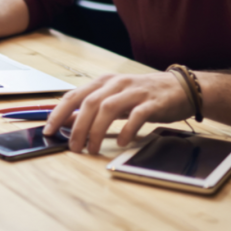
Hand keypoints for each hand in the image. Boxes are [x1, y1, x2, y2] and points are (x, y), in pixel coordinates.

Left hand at [43, 72, 192, 153]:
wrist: (181, 88)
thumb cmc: (144, 95)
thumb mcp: (115, 99)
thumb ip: (92, 109)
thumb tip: (67, 122)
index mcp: (104, 82)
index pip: (75, 95)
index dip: (59, 112)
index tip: (49, 130)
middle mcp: (117, 84)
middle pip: (89, 103)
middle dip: (77, 126)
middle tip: (73, 147)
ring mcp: (135, 91)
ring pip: (108, 108)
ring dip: (96, 130)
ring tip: (92, 149)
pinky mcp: (152, 102)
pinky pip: (137, 115)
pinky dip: (126, 129)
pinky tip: (120, 142)